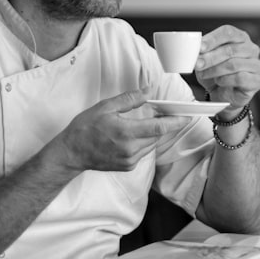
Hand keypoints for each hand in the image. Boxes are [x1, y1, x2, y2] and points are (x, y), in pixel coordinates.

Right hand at [57, 87, 189, 172]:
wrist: (71, 153)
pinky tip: (128, 137)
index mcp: (126, 132)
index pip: (159, 128)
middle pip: (157, 136)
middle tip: (162, 113)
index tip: (188, 116)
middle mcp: (130, 149)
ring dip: (150, 134)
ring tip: (138, 124)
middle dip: (162, 124)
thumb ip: (129, 99)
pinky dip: (141, 143)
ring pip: (151, 144)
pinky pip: (142, 152)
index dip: (176, 122)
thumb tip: (148, 91)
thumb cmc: (85, 128)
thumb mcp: (105, 107)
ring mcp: (129, 160)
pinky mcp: (127, 167)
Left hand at [195, 25, 259, 119]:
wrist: (224, 95)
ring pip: (234, 64)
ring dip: (215, 70)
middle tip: (197, 64)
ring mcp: (256, 64)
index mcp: (239, 37)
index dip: (213, 39)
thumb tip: (193, 49)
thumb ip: (202, 53)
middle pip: (230, 49)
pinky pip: (240, 78)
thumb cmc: (216, 74)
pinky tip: (219, 81)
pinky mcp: (257, 80)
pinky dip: (225, 80)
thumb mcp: (205, 60)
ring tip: (204, 74)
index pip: (228, 32)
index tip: (200, 47)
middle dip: (210, 57)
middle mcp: (251, 48)